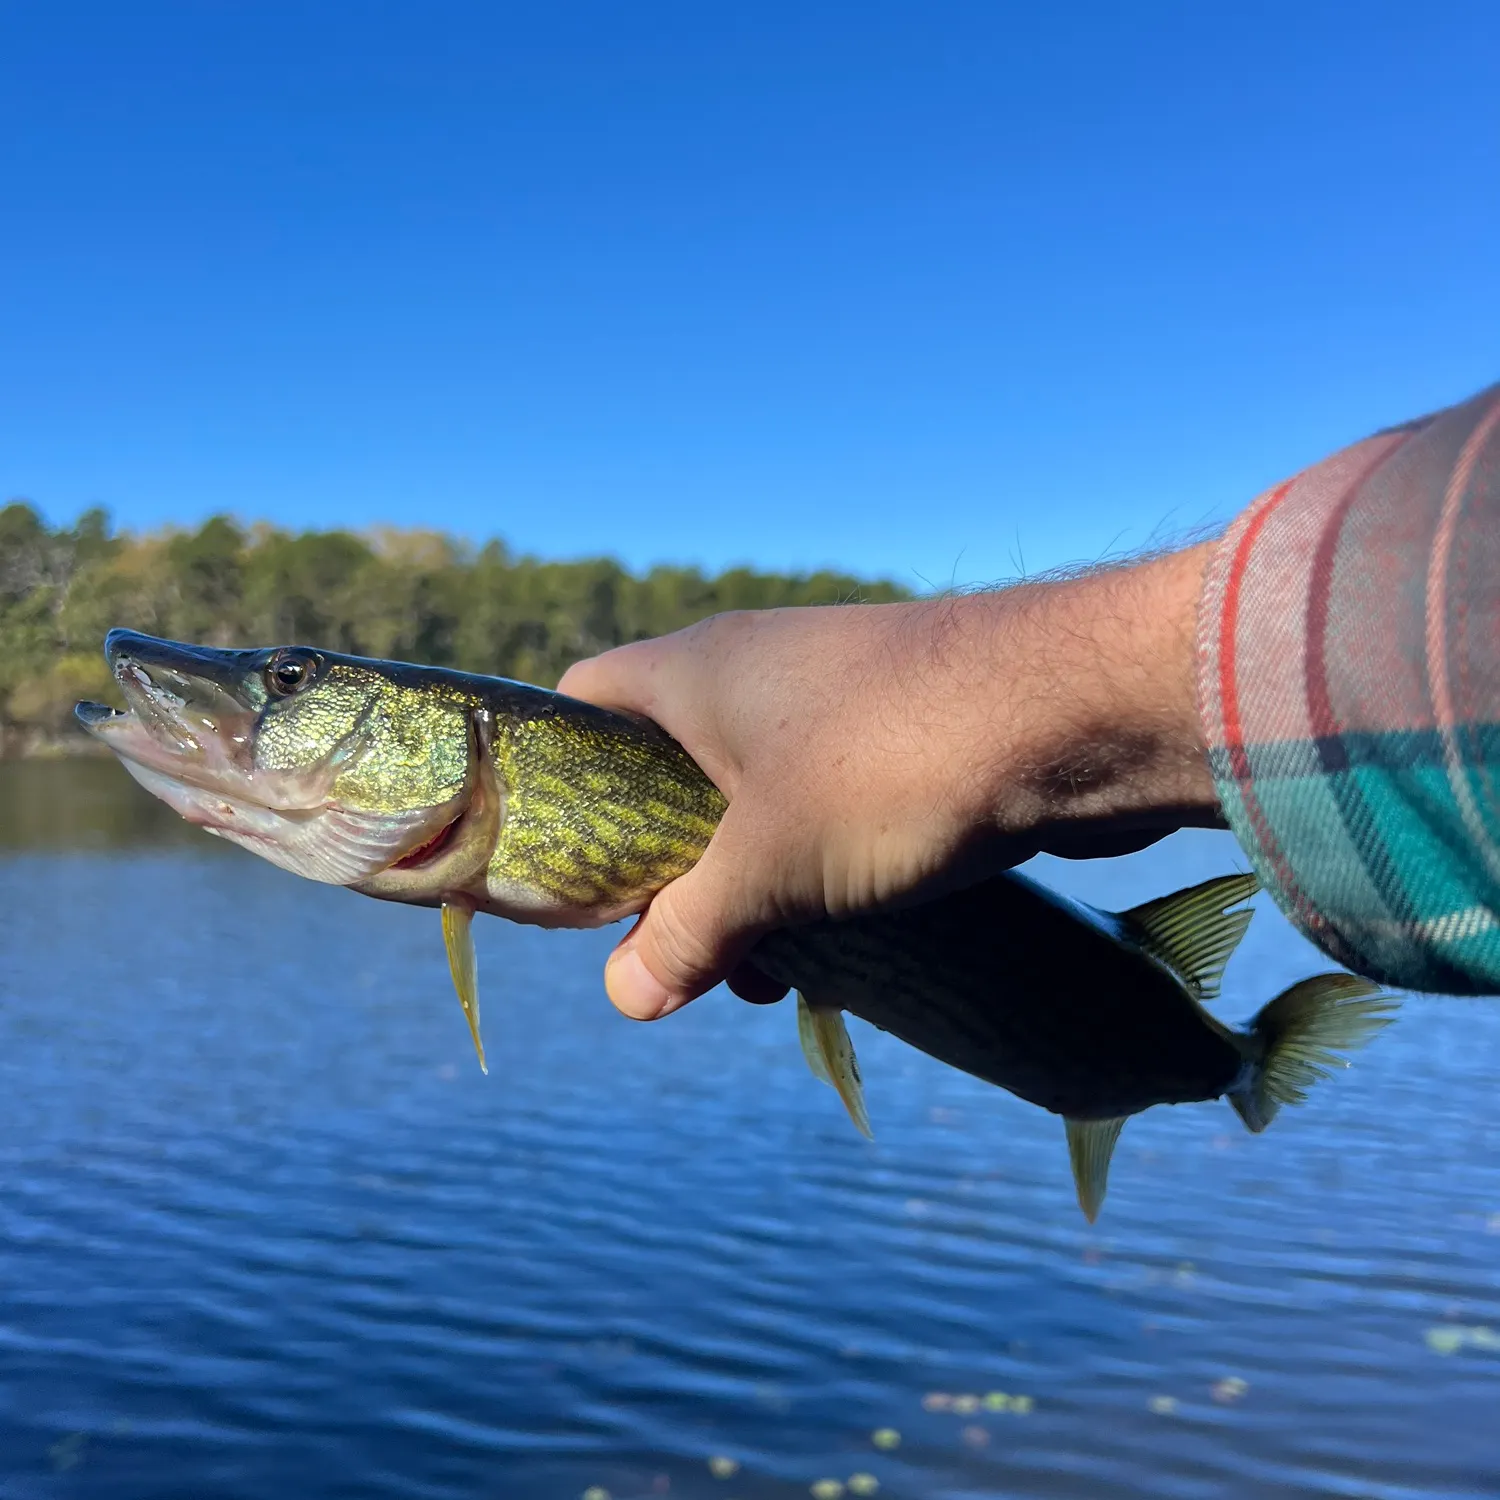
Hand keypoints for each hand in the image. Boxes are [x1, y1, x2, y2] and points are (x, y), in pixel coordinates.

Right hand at [558, 544, 1222, 1019]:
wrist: (1077, 710)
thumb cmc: (889, 769)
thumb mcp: (770, 867)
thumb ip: (688, 932)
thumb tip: (625, 997)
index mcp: (696, 672)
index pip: (584, 703)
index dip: (558, 781)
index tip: (569, 870)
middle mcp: (759, 672)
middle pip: (671, 770)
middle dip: (669, 869)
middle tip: (678, 950)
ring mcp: (838, 699)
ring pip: (759, 800)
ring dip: (752, 885)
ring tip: (768, 972)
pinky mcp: (906, 734)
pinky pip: (831, 806)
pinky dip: (821, 870)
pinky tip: (845, 943)